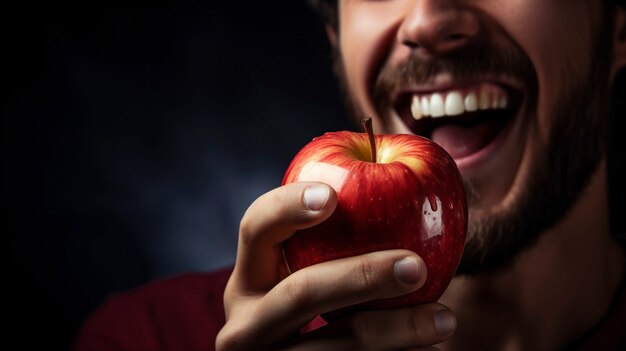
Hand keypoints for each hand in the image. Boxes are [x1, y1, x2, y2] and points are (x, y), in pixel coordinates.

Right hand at [215, 182, 455, 349]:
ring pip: (338, 347)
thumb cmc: (319, 307)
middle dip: (363, 276)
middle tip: (416, 265)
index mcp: (246, 281)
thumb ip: (331, 237)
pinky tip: (426, 349)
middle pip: (301, 293)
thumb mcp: (304, 276)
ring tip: (444, 319)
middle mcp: (245, 324)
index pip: (254, 228)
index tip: (333, 195)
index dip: (287, 206)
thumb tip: (390, 155)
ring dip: (398, 329)